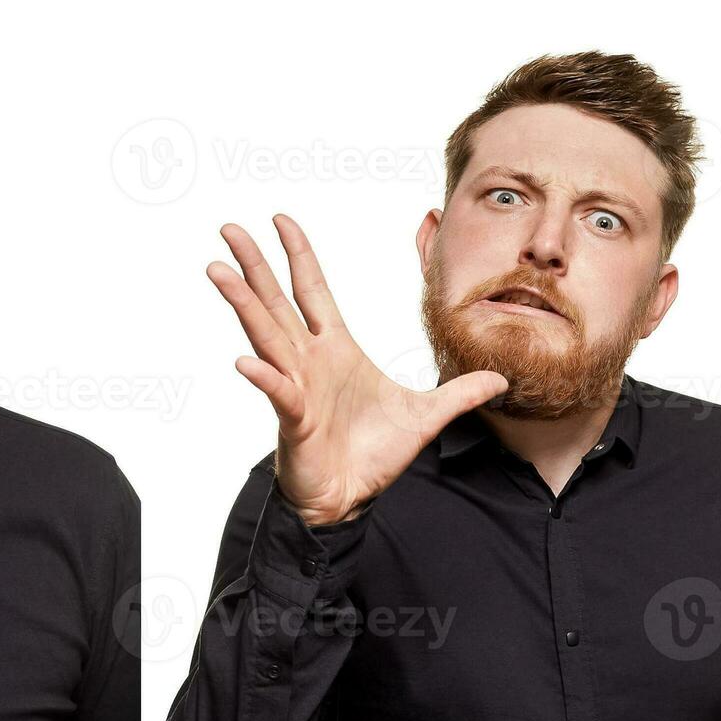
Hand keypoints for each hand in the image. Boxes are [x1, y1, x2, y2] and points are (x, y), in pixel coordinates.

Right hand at [207, 214, 507, 525]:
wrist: (350, 500)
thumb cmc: (373, 456)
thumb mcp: (426, 417)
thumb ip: (460, 394)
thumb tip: (500, 379)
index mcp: (335, 349)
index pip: (311, 290)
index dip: (297, 255)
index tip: (280, 220)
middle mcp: (308, 360)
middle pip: (275, 301)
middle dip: (254, 264)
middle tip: (229, 229)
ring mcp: (296, 386)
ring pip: (265, 336)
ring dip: (243, 303)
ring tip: (219, 272)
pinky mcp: (295, 419)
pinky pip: (278, 392)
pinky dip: (264, 378)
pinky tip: (246, 362)